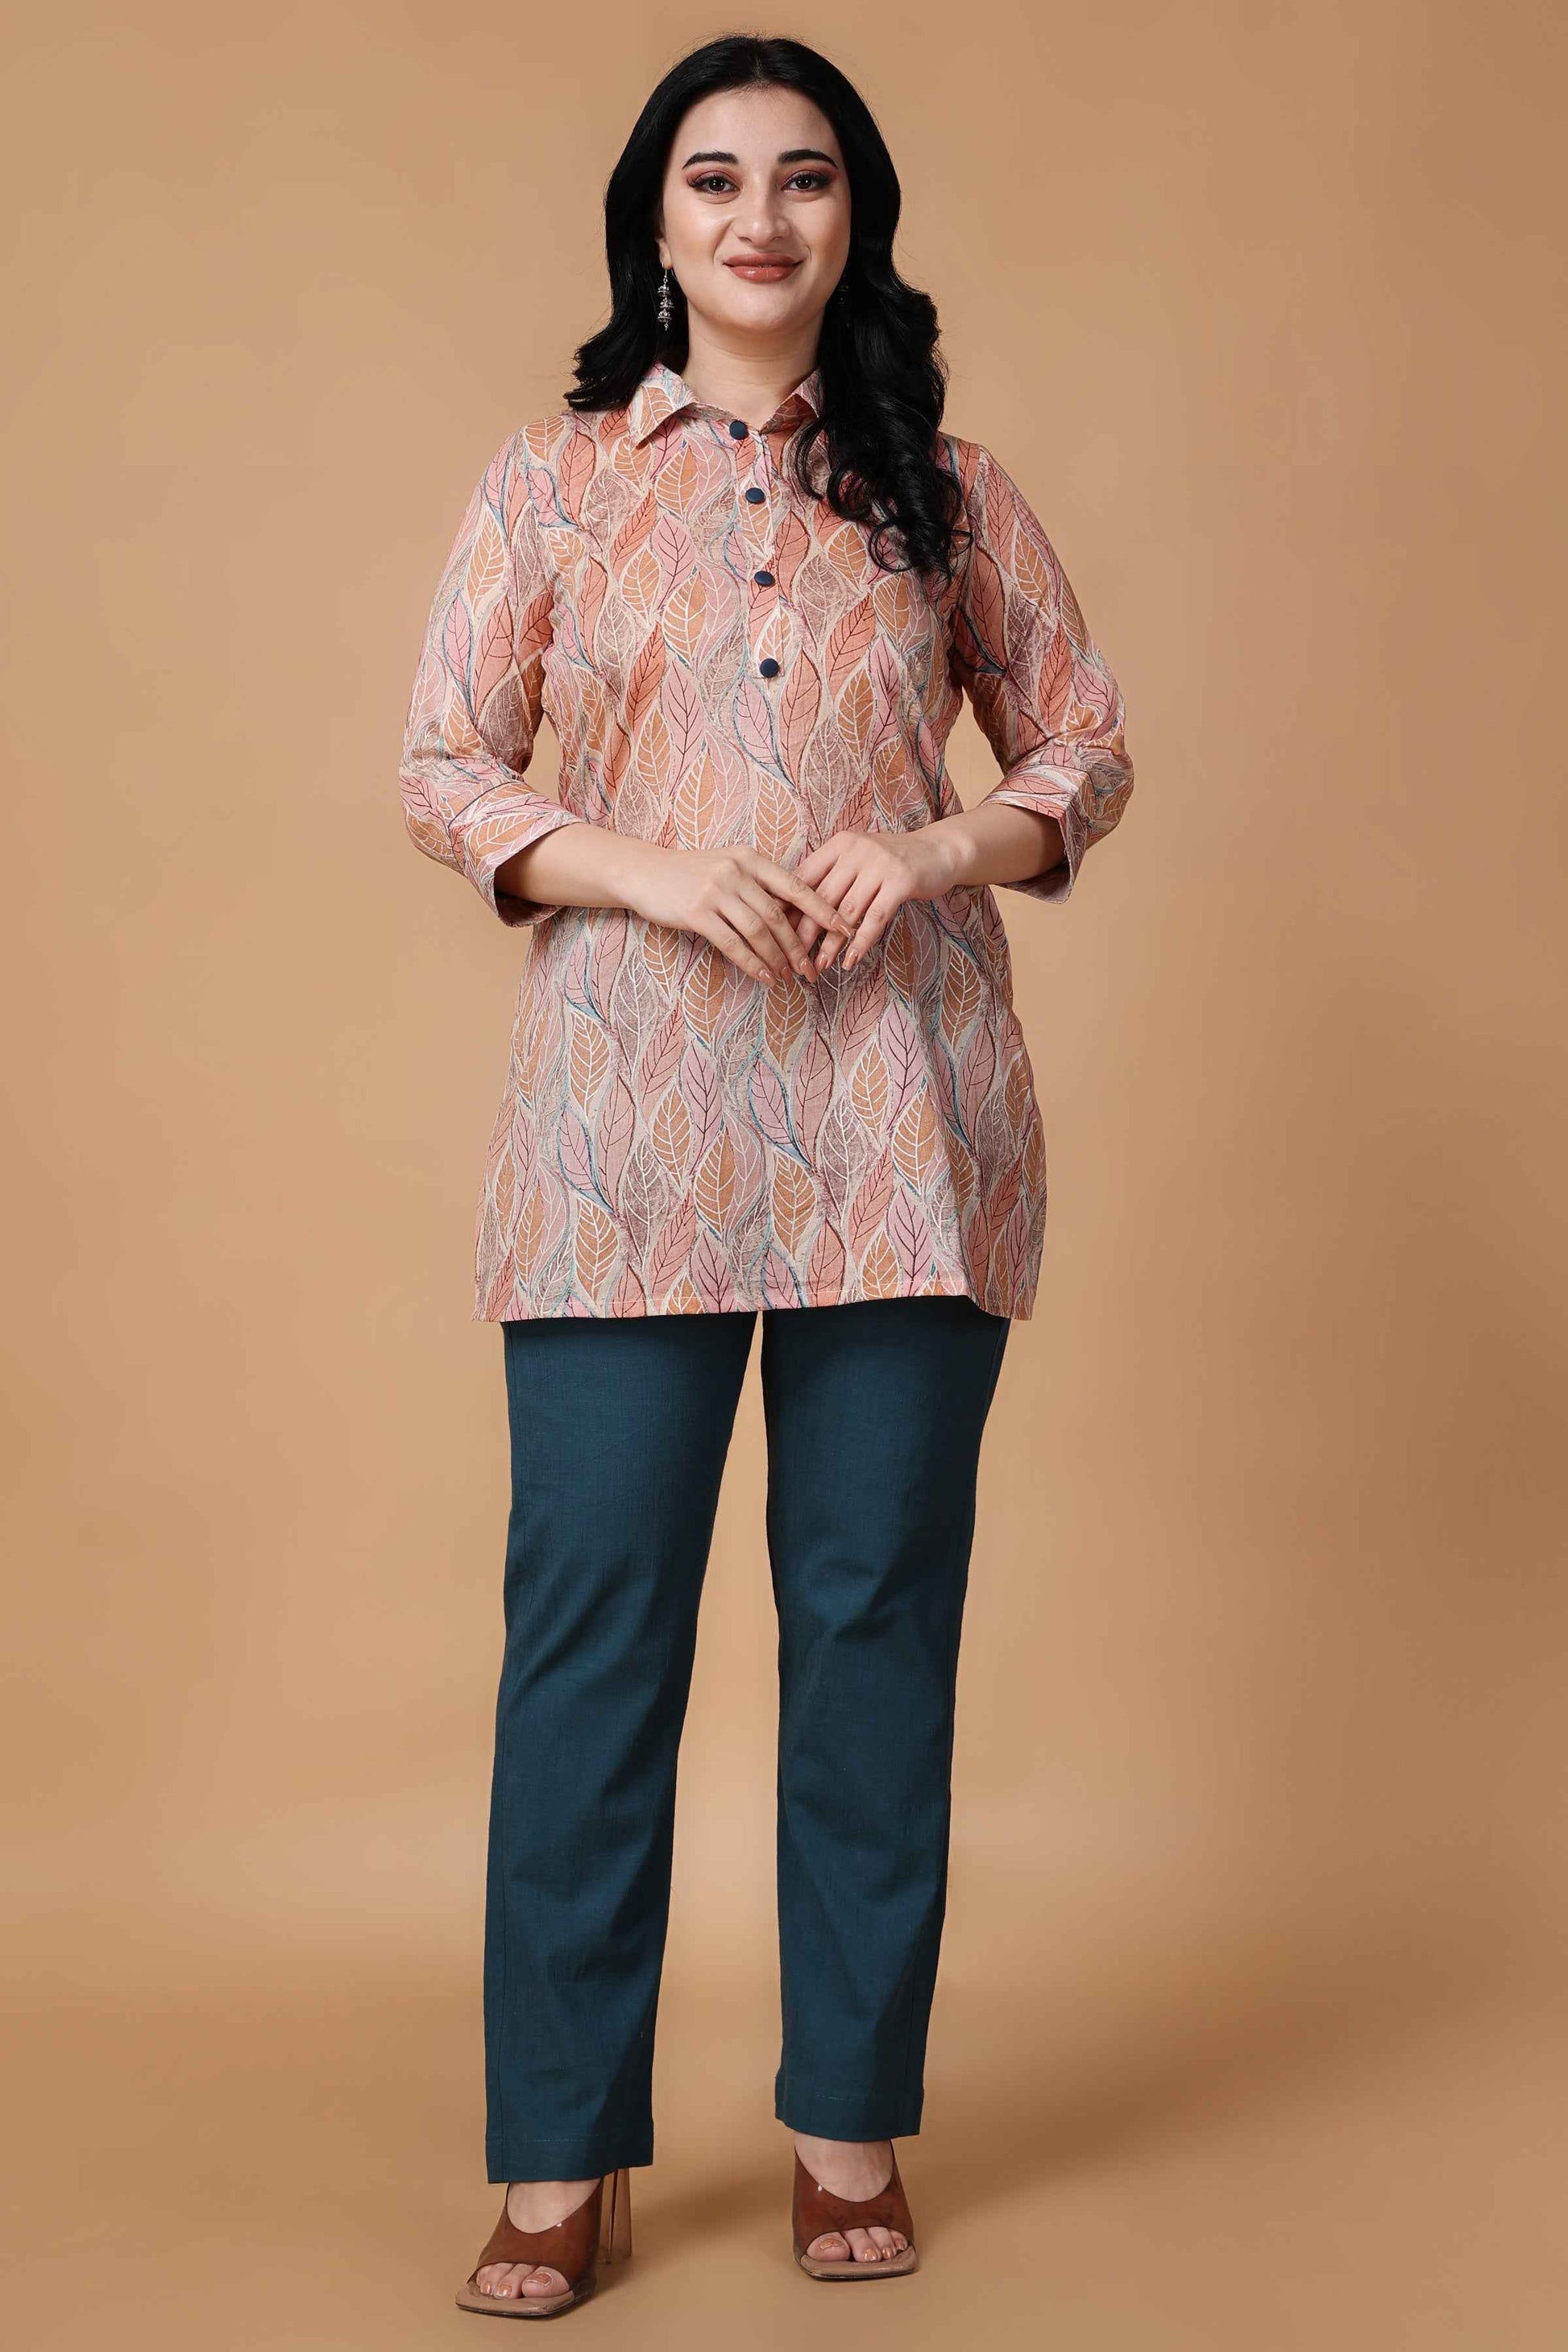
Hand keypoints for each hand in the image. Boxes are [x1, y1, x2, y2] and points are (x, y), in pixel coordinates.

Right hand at [620, 844, 854, 986]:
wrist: (644, 872)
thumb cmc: (691, 874)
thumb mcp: (728, 867)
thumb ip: (758, 884)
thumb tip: (794, 914)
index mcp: (750, 859)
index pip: (795, 886)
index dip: (822, 909)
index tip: (844, 928)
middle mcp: (737, 871)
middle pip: (778, 915)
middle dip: (798, 946)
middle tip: (811, 969)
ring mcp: (716, 891)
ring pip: (758, 931)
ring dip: (776, 958)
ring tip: (787, 977)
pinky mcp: (697, 912)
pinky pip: (733, 943)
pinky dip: (751, 963)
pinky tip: (763, 977)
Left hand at [787, 826, 959, 973]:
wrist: (938, 851)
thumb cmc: (891, 862)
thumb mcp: (857, 859)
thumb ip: (831, 877)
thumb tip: (792, 910)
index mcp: (839, 844)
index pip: (804, 877)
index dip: (787, 907)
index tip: (772, 934)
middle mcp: (856, 850)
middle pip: (821, 897)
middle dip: (804, 932)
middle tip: (791, 959)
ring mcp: (880, 864)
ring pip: (847, 911)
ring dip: (831, 943)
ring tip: (819, 966)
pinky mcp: (901, 881)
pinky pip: (876, 918)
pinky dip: (861, 942)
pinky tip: (851, 961)